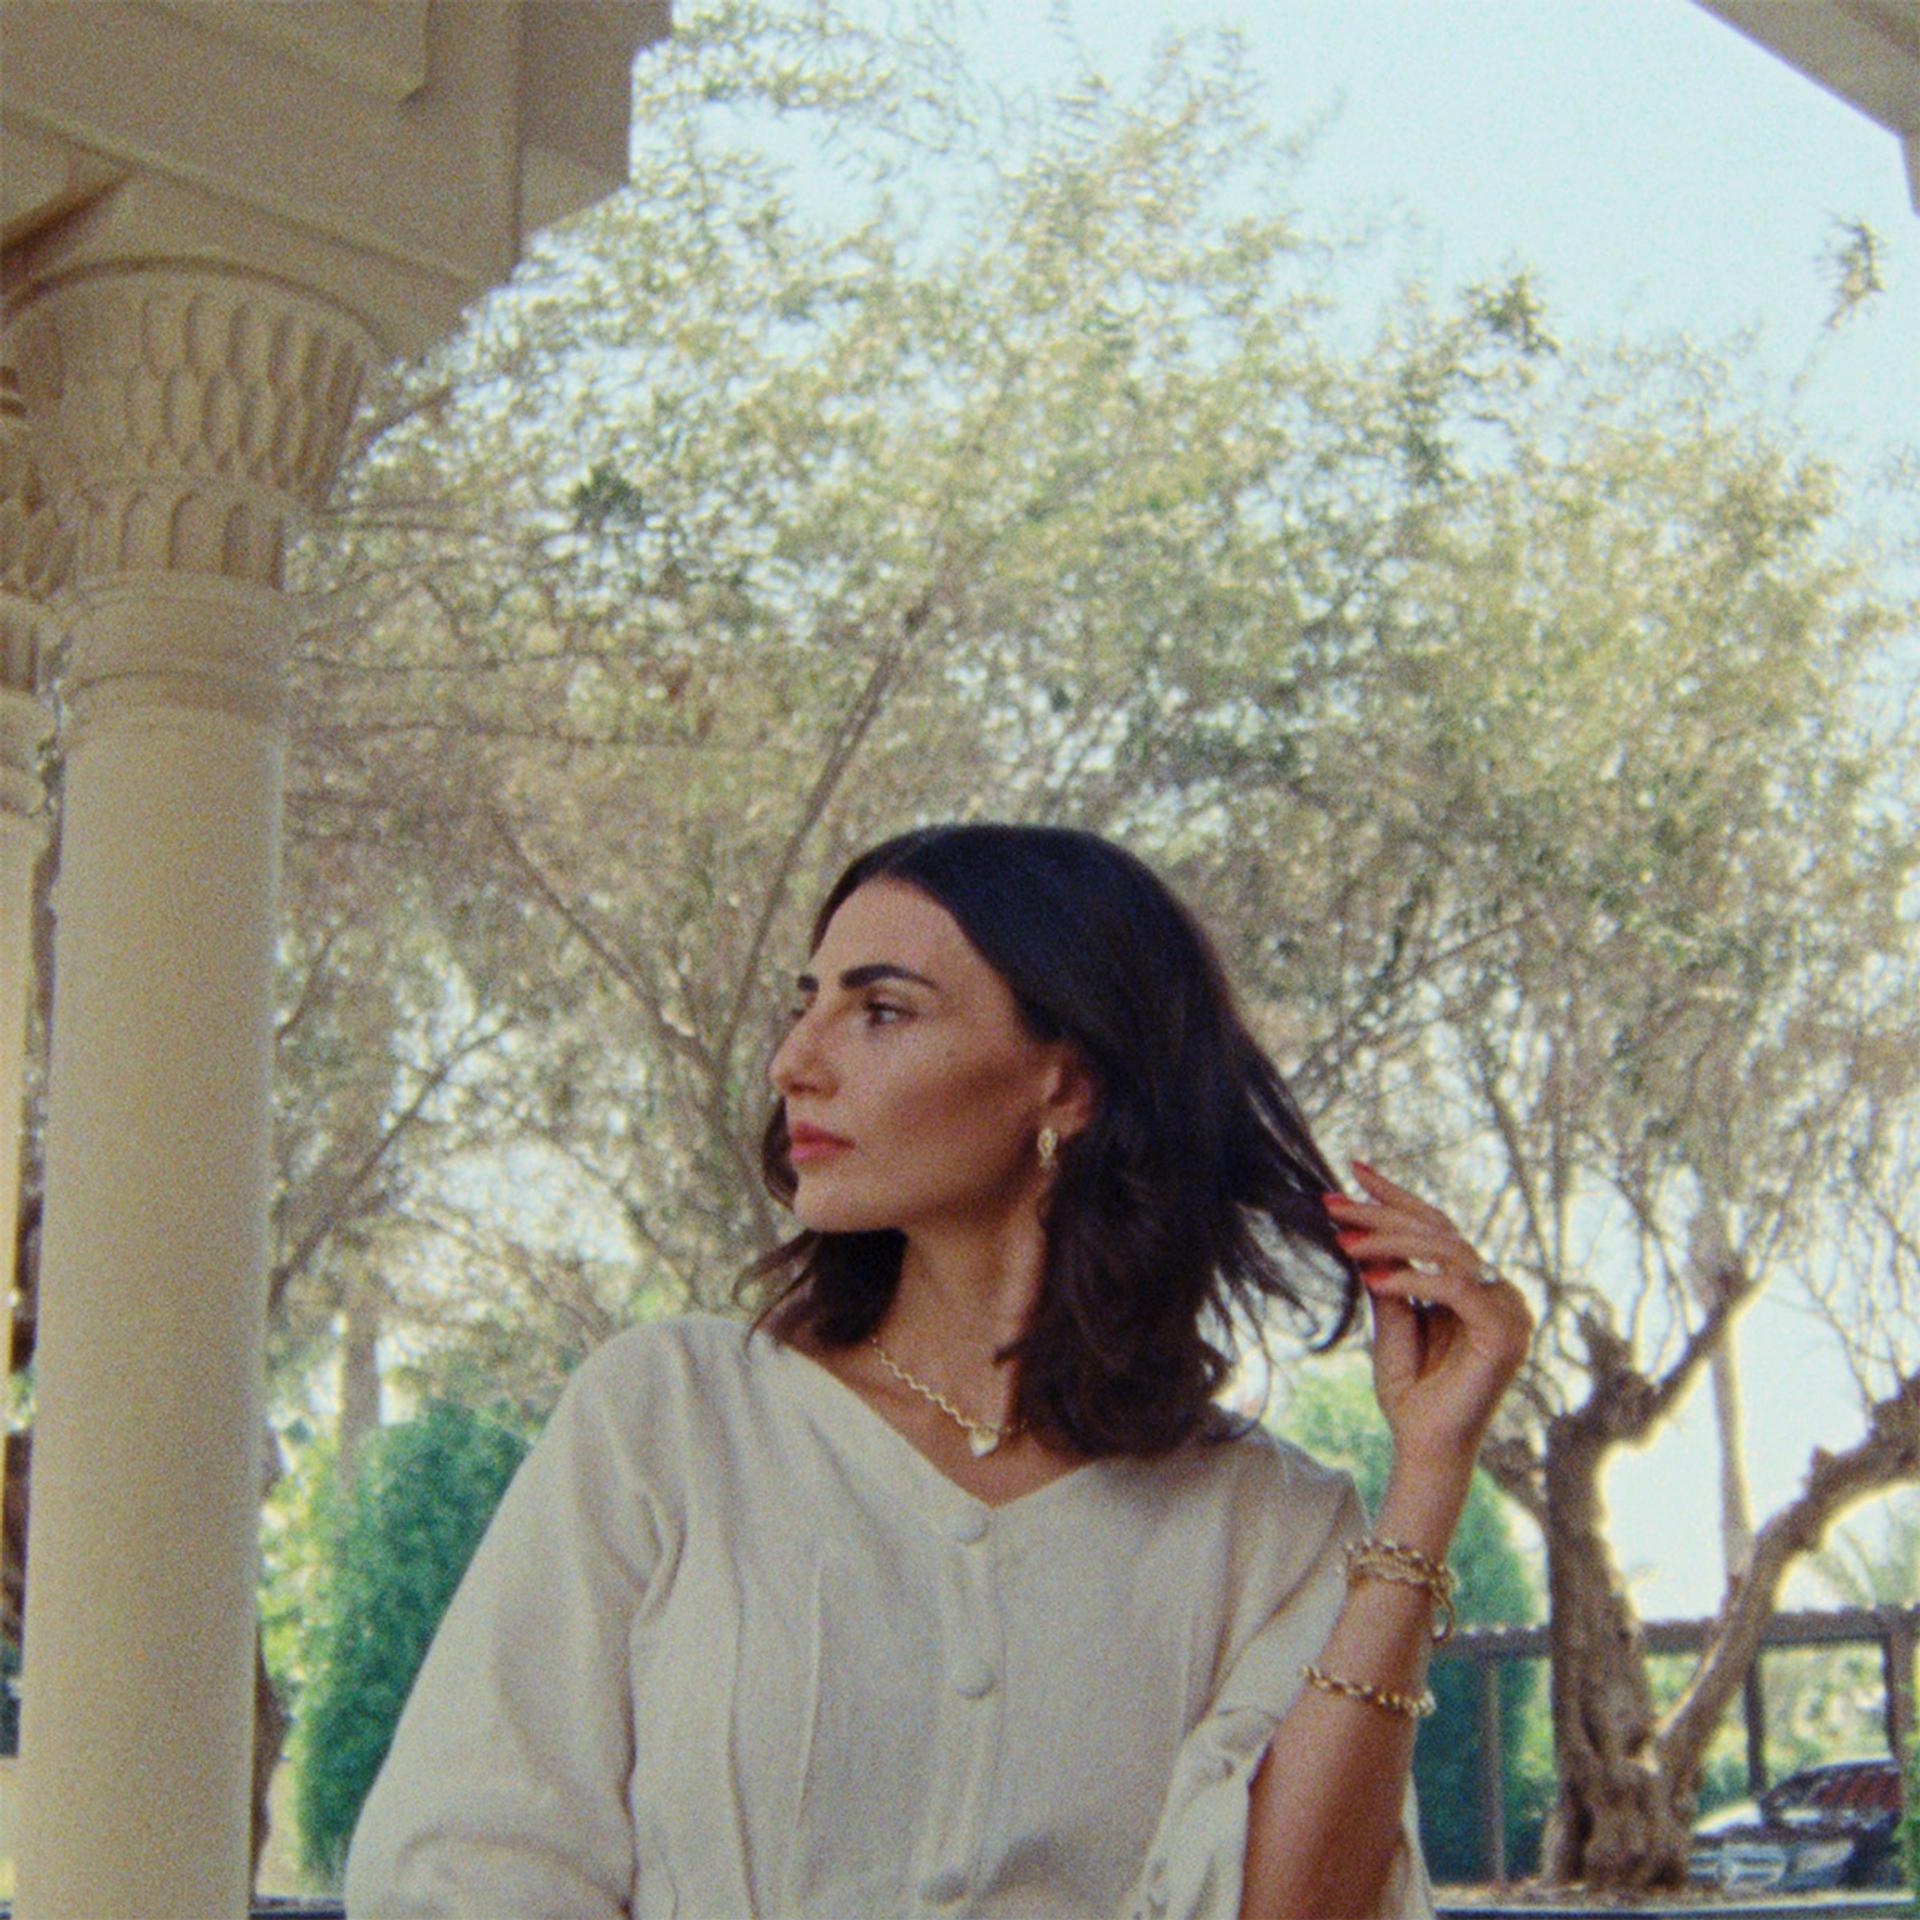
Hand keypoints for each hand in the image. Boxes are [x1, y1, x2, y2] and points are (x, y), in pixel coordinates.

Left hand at [1324, 1160, 1531, 1473]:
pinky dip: (1413, 1278)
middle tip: (1334, 1203)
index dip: (1395, 1195)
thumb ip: (1387, 1275)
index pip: (1435, 1225)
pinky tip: (1374, 1277)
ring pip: (1447, 1249)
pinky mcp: (1503, 1333)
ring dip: (1390, 1241)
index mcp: (1474, 1285)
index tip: (1353, 1169)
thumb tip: (1362, 1227)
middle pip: (1439, 1230)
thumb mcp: (1390, 1321)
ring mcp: (1507, 1310)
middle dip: (1382, 1212)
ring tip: (1345, 1242)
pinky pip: (1455, 1287)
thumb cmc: (1410, 1390)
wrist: (1422, 1445)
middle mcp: (1497, 1291)